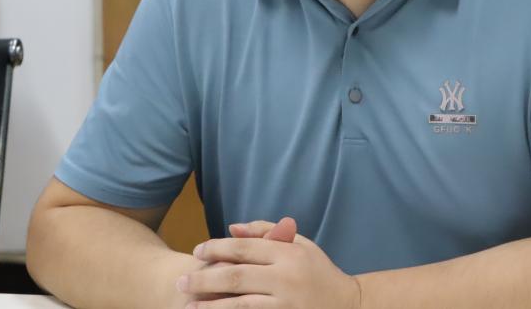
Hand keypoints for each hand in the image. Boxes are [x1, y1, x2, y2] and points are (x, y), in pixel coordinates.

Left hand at [177, 217, 361, 308]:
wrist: (349, 306)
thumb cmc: (320, 273)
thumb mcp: (301, 245)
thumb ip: (267, 233)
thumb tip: (232, 228)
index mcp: (288, 253)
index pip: (243, 248)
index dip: (216, 248)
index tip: (197, 250)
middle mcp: (285, 278)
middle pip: (235, 277)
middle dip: (203, 279)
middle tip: (182, 281)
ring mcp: (284, 304)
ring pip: (238, 305)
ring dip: (209, 306)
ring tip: (187, 305)